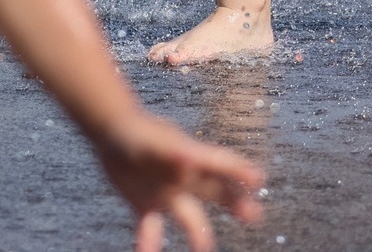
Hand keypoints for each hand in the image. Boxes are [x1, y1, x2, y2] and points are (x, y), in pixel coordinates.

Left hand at [96, 113, 265, 251]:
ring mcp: (166, 192)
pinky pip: (151, 228)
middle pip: (216, 190)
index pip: (220, 163)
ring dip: (198, 232)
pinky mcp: (145, 204)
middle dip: (236, 202)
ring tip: (204, 248)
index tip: (258, 179)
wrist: (112, 132)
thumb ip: (168, 153)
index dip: (240, 169)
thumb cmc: (136, 132)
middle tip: (253, 215)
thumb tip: (186, 161)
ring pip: (189, 215)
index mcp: (189, 155)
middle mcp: (183, 176)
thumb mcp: (151, 142)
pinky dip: (149, 243)